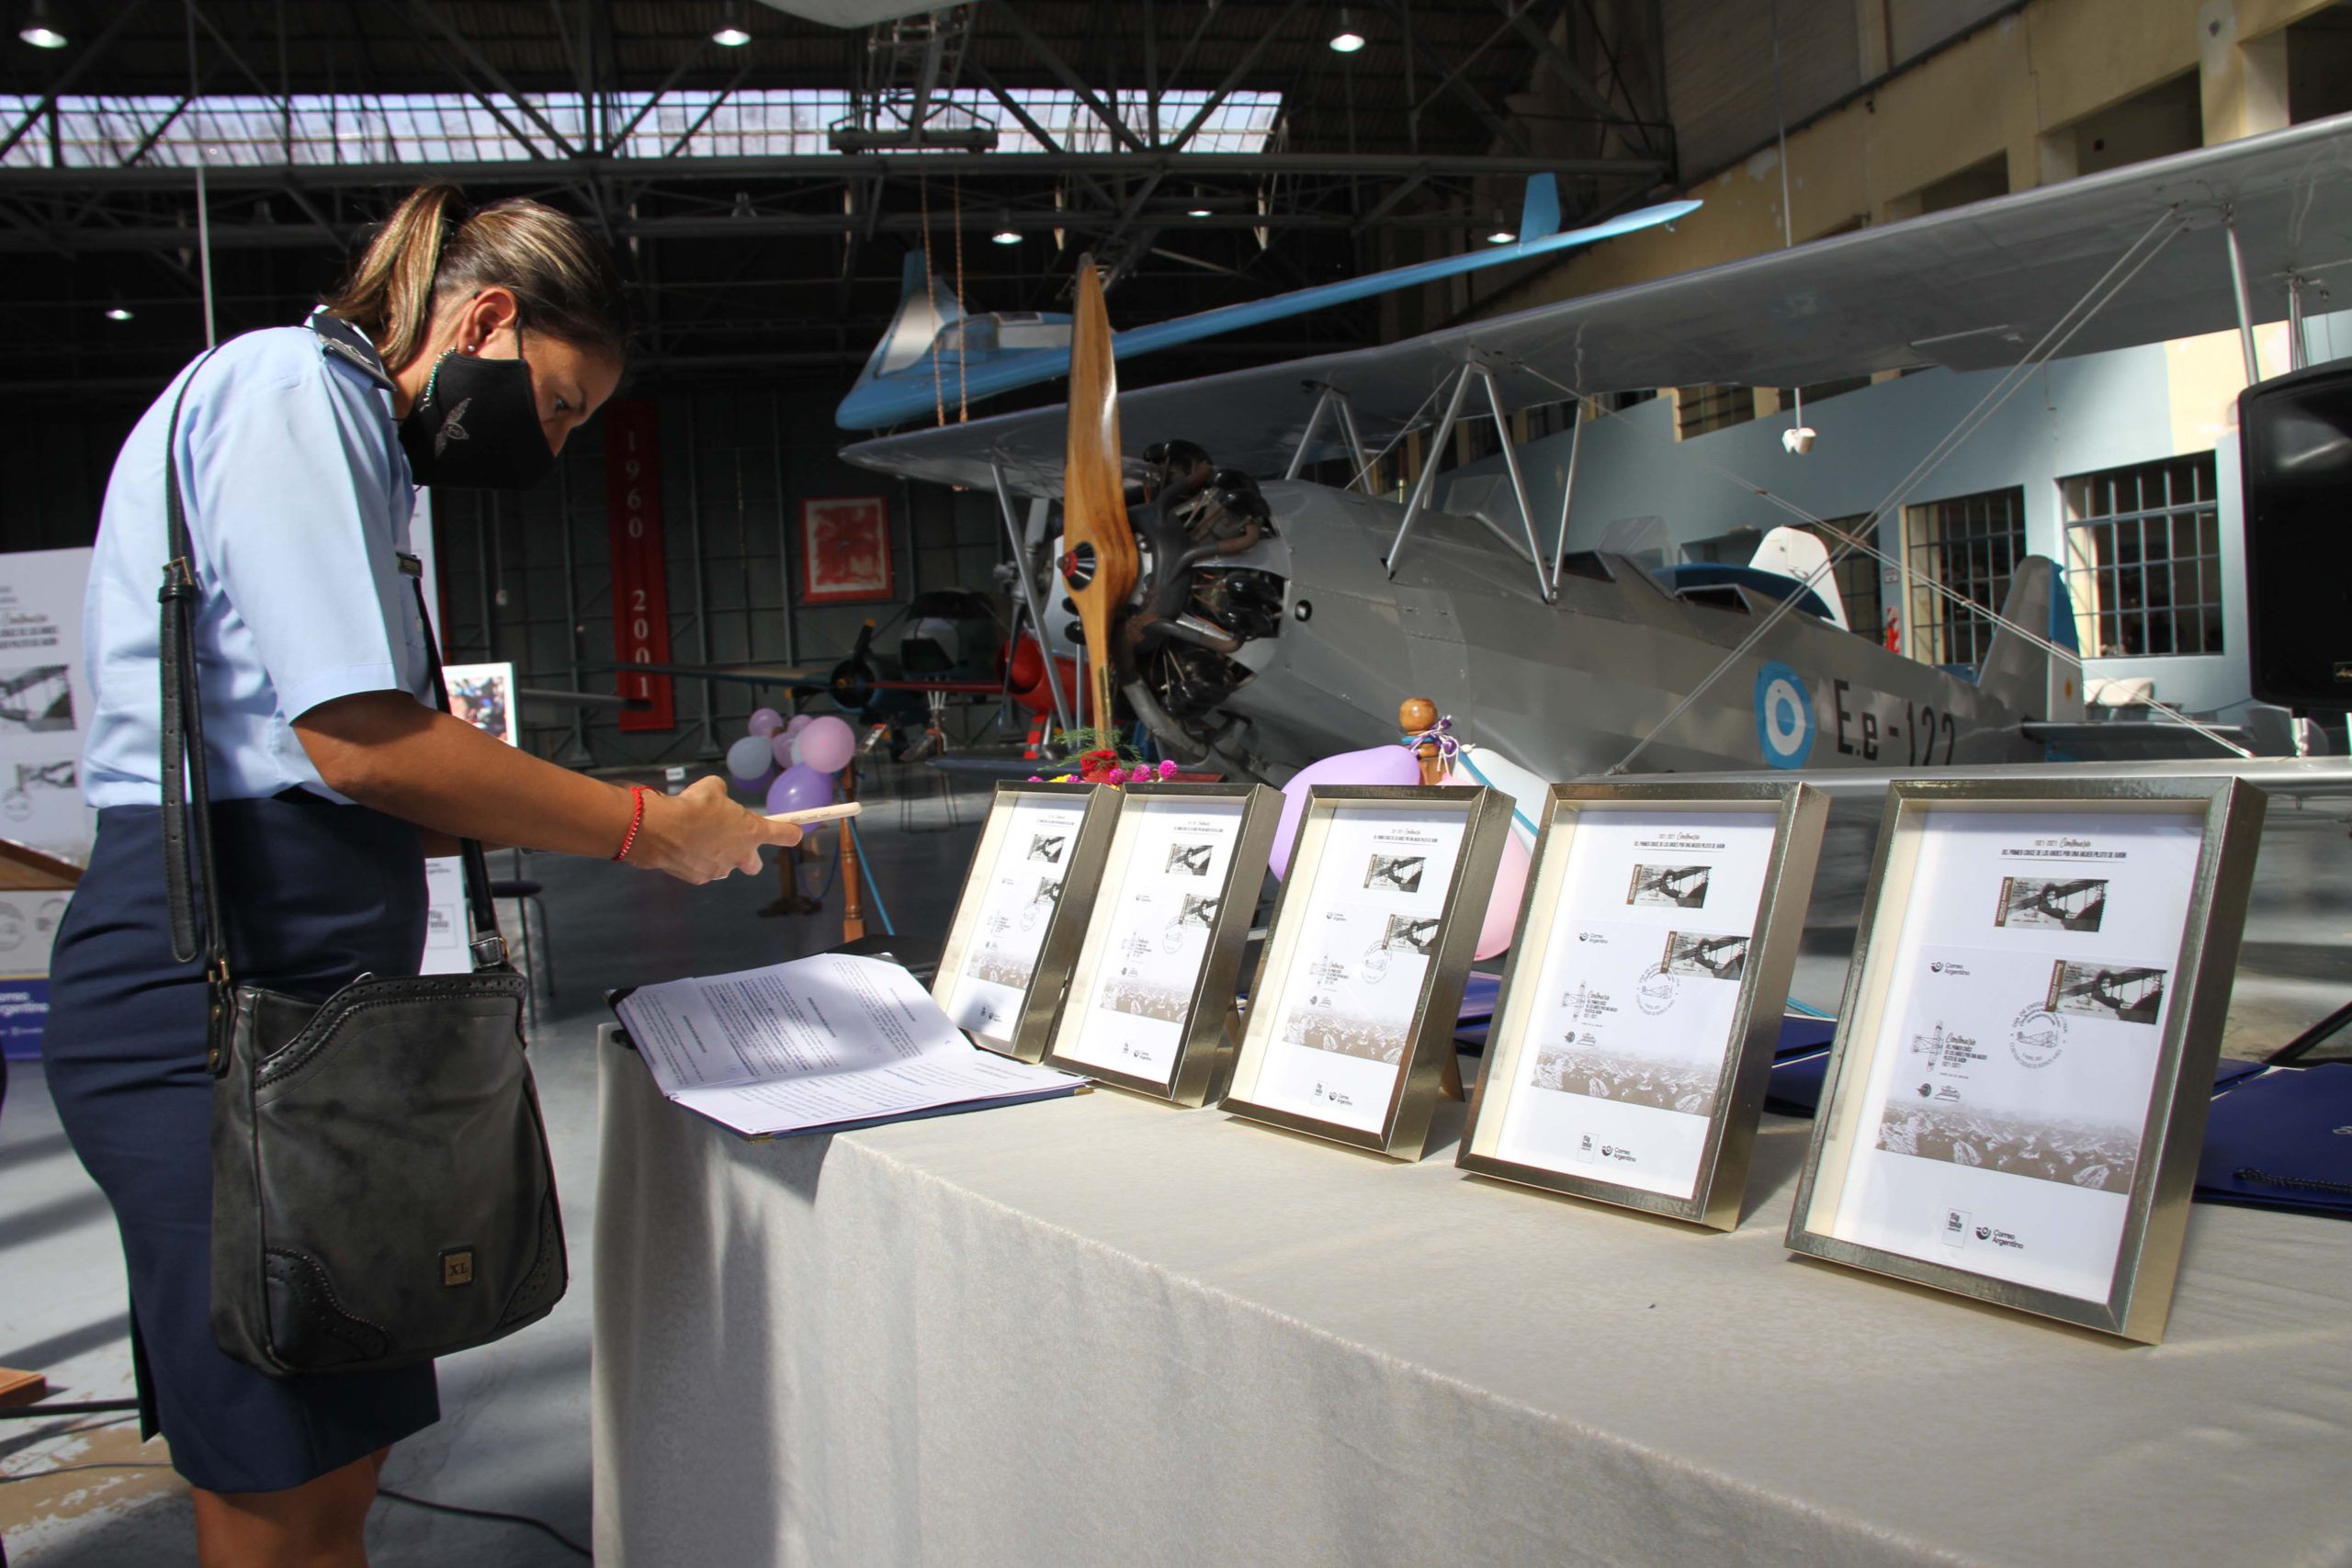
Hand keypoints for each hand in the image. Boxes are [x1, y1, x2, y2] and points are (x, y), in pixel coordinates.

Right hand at [625, 776, 802, 883]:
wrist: (661, 829)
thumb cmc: (692, 805)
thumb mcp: (711, 788)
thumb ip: (721, 796)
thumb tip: (717, 797)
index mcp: (752, 831)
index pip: (785, 835)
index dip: (791, 832)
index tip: (795, 831)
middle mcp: (741, 855)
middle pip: (755, 865)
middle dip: (747, 855)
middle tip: (732, 842)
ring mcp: (720, 870)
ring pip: (724, 866)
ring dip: (717, 856)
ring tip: (696, 840)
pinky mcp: (699, 879)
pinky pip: (702, 869)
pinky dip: (695, 860)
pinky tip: (682, 848)